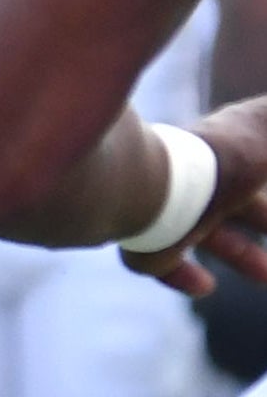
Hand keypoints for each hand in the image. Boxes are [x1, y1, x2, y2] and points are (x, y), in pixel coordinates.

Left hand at [127, 103, 266, 296]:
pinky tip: (203, 286)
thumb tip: (266, 111)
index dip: (265, 195)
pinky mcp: (142, 246)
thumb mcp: (262, 123)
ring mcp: (162, 212)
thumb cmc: (216, 158)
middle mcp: (188, 182)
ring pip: (201, 234)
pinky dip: (183, 275)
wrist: (148, 182)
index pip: (252, 169)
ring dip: (238, 254)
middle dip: (261, 217)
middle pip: (229, 202)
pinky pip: (160, 265)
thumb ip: (266, 114)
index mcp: (219, 155)